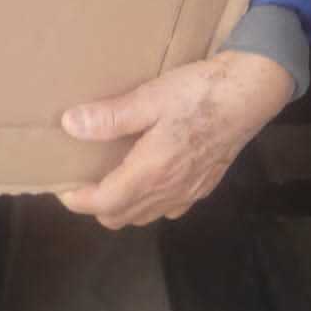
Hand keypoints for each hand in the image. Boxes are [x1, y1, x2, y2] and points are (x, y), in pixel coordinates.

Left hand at [59, 51, 293, 225]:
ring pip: (145, 216)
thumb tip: (69, 125)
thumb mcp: (150, 98)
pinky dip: (149, 202)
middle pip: (121, 217)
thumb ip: (110, 117)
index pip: (105, 203)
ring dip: (122, 206)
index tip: (62, 188)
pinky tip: (147, 178)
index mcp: (151, 172)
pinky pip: (169, 208)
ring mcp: (190, 193)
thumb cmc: (198, 93)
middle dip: (97, 205)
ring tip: (109, 178)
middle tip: (82, 179)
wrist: (249, 93)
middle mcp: (170, 191)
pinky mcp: (205, 186)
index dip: (79, 200)